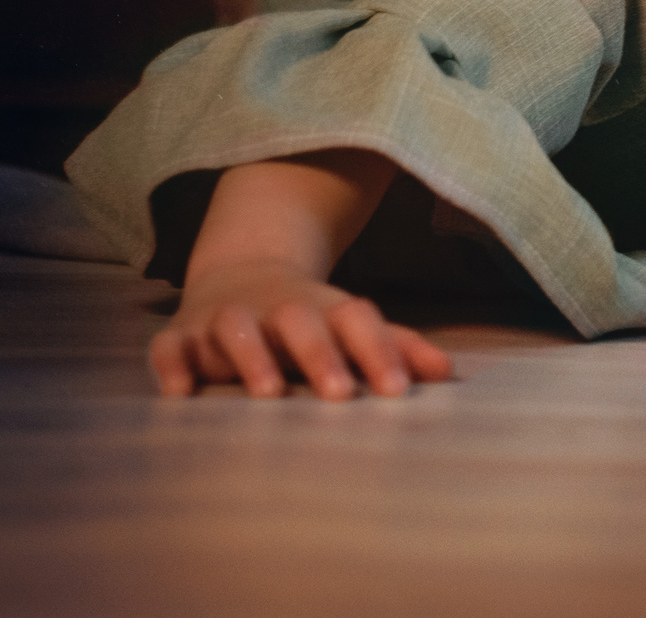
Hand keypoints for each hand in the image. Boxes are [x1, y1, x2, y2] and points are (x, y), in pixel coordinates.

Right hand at [149, 257, 454, 399]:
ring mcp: (226, 318)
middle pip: (300, 319)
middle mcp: (277, 309)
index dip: (380, 350)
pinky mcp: (182, 335)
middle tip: (340, 396)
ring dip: (250, 357)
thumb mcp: (351, 326)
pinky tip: (180, 394)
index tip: (399, 391)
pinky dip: (172, 365)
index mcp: (325, 308)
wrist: (241, 275)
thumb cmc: (310, 319)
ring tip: (269, 394)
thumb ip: (397, 347)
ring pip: (235, 326)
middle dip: (320, 354)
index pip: (358, 319)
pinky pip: (170, 345)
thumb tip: (449, 373)